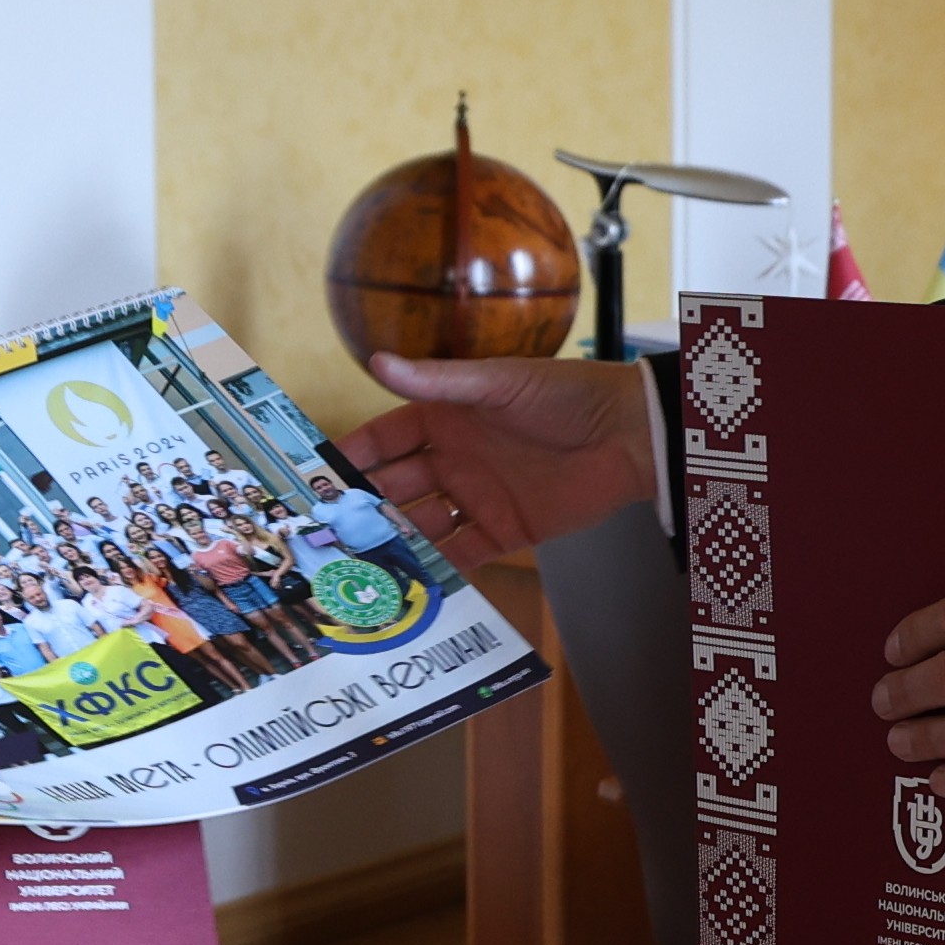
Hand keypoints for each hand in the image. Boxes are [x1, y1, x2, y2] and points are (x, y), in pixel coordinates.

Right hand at [334, 355, 654, 559]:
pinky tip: (409, 583)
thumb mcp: (497, 383)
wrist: (629, 435)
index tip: (315, 479)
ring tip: (359, 564)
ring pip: (422, 526)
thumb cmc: (565, 395)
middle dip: (363, 509)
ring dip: (394, 543)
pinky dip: (437, 569)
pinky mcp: (505, 531)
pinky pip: (461, 554)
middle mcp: (453, 460)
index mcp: (444, 419)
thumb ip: (437, 382)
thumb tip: (377, 361)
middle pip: (396, 489)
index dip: (351, 458)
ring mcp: (477, 498)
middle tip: (326, 533)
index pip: (384, 441)